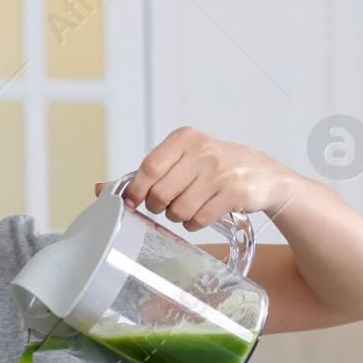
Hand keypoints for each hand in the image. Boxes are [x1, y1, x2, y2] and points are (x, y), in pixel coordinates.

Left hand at [99, 126, 295, 230]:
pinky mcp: (233, 193)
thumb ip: (142, 175)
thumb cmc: (213, 167)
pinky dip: (194, 223)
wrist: (263, 174)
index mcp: (185, 138)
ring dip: (178, 216)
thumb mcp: (180, 160)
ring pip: (178, 210)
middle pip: (161, 193)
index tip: (134, 202)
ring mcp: (220, 172)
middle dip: (158, 206)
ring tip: (188, 206)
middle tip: (166, 204)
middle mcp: (203, 151)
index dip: (136, 191)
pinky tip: (202, 213)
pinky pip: (198, 220)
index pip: (148, 167)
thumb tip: (99, 189)